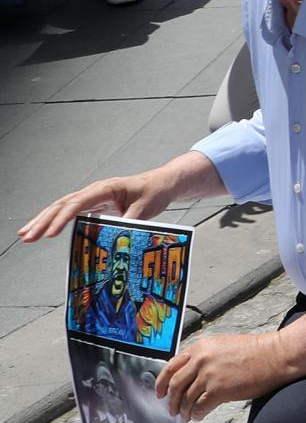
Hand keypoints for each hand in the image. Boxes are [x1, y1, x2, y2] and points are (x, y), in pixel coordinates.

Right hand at [18, 170, 177, 242]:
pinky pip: (70, 211)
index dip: (62, 219)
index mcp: (106, 188)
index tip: (50, 233)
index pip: (78, 203)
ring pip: (62, 207)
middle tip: (27, 236)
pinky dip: (56, 220)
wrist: (163, 183)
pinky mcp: (94, 204)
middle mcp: (95, 191)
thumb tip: (115, 239)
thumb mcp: (145, 209)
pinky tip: (44, 230)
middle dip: (43, 221)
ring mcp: (93, 197)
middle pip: (62, 205)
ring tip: (26, 234)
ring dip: (43, 220)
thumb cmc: (155, 192)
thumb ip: (128, 223)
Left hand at [156, 332, 292, 420]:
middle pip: (175, 385)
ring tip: (187, 416)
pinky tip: (199, 416)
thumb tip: (192, 375)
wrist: (277, 355)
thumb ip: (205, 357)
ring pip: (186, 398)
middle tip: (172, 409)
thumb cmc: (257, 351)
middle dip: (171, 401)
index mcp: (201, 347)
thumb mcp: (224, 346)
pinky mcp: (219, 390)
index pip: (171, 366)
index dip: (161, 382)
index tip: (160, 392)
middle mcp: (201, 360)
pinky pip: (199, 407)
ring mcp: (209, 375)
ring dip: (184, 410)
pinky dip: (197, 414)